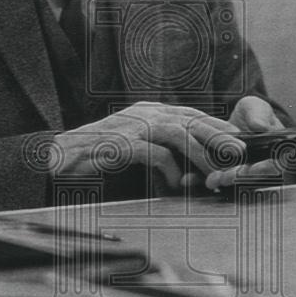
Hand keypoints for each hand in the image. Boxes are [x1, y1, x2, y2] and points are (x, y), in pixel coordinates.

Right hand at [52, 102, 244, 191]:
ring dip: (199, 153)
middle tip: (239, 153)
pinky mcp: (120, 145)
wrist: (56, 158)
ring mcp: (130, 127)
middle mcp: (141, 114)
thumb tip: (183, 162)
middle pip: (190, 119)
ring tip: (213, 172)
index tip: (236, 139)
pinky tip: (175, 184)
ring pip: (177, 133)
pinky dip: (169, 169)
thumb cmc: (94, 156)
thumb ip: (155, 147)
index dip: (215, 125)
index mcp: (146, 112)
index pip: (189, 114)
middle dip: (218, 136)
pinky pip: (153, 154)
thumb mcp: (131, 145)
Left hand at [206, 96, 284, 189]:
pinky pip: (217, 181)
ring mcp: (243, 174)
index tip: (254, 168)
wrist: (231, 121)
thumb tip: (261, 126)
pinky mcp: (225, 175)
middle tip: (226, 177)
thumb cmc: (250, 114)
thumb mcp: (255, 108)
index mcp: (275, 152)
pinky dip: (207, 180)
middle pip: (253, 178)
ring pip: (235, 183)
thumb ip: (259, 115)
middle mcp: (261, 167)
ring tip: (212, 180)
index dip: (265, 169)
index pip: (275, 164)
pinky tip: (198, 179)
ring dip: (223, 182)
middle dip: (239, 178)